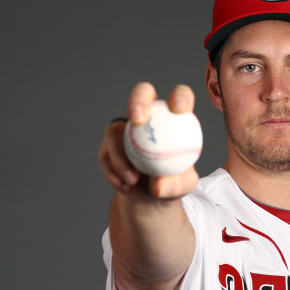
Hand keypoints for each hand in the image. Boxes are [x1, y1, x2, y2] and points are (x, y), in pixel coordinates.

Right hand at [98, 82, 198, 198]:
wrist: (150, 196)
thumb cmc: (173, 183)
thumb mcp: (183, 187)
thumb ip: (176, 184)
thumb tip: (158, 184)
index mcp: (174, 117)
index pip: (180, 96)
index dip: (180, 96)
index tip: (179, 110)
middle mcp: (149, 115)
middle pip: (143, 93)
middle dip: (139, 99)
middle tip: (138, 120)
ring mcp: (126, 127)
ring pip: (116, 131)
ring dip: (121, 158)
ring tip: (132, 180)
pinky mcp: (108, 143)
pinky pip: (106, 153)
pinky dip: (115, 172)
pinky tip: (126, 187)